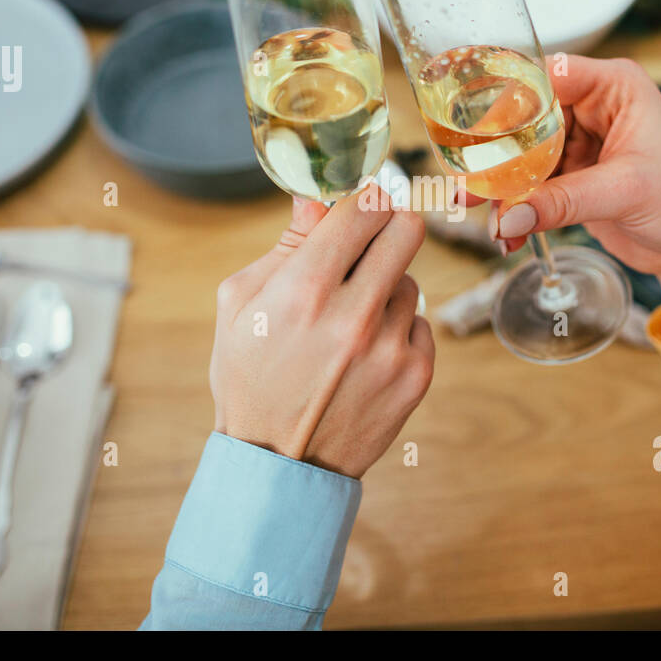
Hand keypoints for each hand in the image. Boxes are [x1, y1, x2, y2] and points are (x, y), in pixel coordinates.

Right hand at [209, 187, 434, 477]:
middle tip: (374, 239)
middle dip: (389, 226)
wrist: (277, 463)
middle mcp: (354, 316)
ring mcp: (390, 349)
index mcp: (304, 290)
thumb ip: (286, 246)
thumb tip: (317, 197)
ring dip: (385, 290)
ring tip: (350, 323)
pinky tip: (365, 355)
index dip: (363, 198)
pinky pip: (420, 325)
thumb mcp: (241, 304)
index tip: (360, 204)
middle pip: (407, 230)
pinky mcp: (416, 376)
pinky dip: (397, 331)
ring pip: (409, 282)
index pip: (363, 208)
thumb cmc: (250, 376)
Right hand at [477, 55, 660, 335]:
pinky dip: (515, 209)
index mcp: (613, 86)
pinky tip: (507, 235)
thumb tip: (510, 216)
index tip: (480, 132)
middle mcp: (592, 107)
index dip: (510, 100)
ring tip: (481, 217)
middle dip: (496, 155)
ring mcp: (579, 143)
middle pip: (525, 118)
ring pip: (521, 155)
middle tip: (469, 184)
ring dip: (500, 188)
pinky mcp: (570, 177)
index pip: (547, 76)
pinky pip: (529, 186)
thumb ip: (563, 201)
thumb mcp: (625, 192)